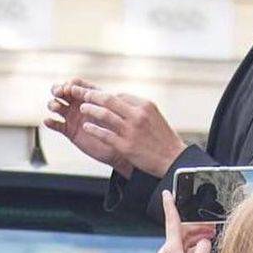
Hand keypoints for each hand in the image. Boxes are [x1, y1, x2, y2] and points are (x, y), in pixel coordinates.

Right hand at [45, 79, 132, 176]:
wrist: (119, 146)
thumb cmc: (119, 126)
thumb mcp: (112, 110)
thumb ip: (101, 100)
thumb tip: (90, 92)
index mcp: (89, 95)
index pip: (75, 84)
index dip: (70, 84)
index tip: (71, 88)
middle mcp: (78, 104)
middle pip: (61, 92)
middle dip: (57, 90)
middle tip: (59, 93)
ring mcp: (72, 117)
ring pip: (56, 106)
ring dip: (53, 104)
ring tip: (56, 108)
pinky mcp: (68, 130)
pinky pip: (56, 124)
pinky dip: (50, 122)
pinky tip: (48, 121)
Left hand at [46, 80, 186, 177]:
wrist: (172, 159)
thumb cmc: (162, 138)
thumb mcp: (153, 116)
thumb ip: (136, 108)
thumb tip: (119, 100)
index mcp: (144, 105)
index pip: (119, 95)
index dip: (103, 94)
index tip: (93, 94)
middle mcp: (137, 115)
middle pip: (108, 100)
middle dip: (91, 95)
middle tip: (80, 94)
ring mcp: (130, 131)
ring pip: (104, 115)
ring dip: (90, 110)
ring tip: (81, 109)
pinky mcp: (125, 146)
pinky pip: (104, 134)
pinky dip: (93, 129)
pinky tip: (86, 127)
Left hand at [150, 191, 212, 252]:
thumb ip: (203, 249)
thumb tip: (204, 241)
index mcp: (172, 246)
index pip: (172, 220)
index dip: (170, 205)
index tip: (167, 193)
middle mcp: (167, 250)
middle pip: (182, 231)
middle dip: (197, 227)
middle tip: (213, 229)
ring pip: (183, 242)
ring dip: (197, 240)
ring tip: (211, 241)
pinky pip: (182, 252)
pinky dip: (193, 250)